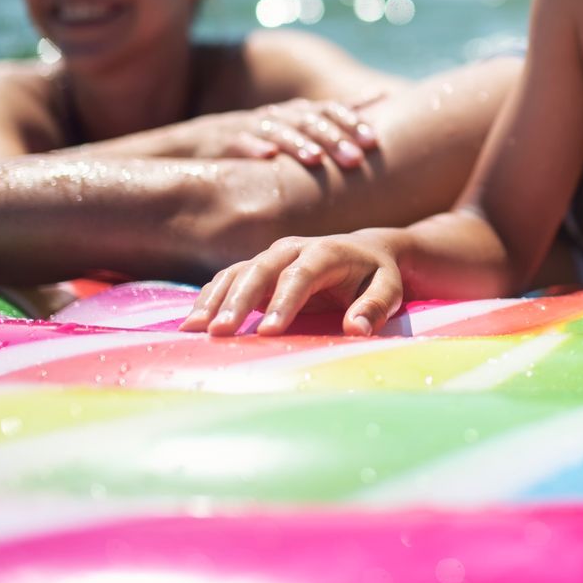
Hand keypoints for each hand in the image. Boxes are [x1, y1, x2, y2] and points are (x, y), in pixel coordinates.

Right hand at [179, 229, 405, 336]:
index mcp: (326, 252)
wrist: (366, 250)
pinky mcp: (257, 267)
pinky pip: (228, 279)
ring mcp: (271, 256)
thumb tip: (356, 329)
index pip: (301, 276)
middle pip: (260, 271)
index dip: (284, 302)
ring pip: (237, 273)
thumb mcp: (389, 289)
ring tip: (194, 330)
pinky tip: (193, 323)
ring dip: (215, 300)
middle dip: (238, 302)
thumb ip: (375, 306)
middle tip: (220, 333)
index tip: (267, 332)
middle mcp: (293, 249)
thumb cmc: (377, 275)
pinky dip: (209, 298)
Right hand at [223, 97, 381, 168]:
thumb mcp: (297, 124)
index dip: (352, 122)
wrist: (200, 141)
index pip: (329, 111)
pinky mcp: (223, 142)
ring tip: (316, 160)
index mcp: (297, 113)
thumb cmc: (260, 135)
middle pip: (309, 122)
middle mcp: (277, 115)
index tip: (374, 141)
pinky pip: (238, 143)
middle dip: (334, 139)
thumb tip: (381, 94)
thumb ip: (335, 113)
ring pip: (277, 132)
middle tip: (356, 159)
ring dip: (298, 145)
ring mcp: (250, 127)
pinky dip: (252, 148)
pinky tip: (267, 157)